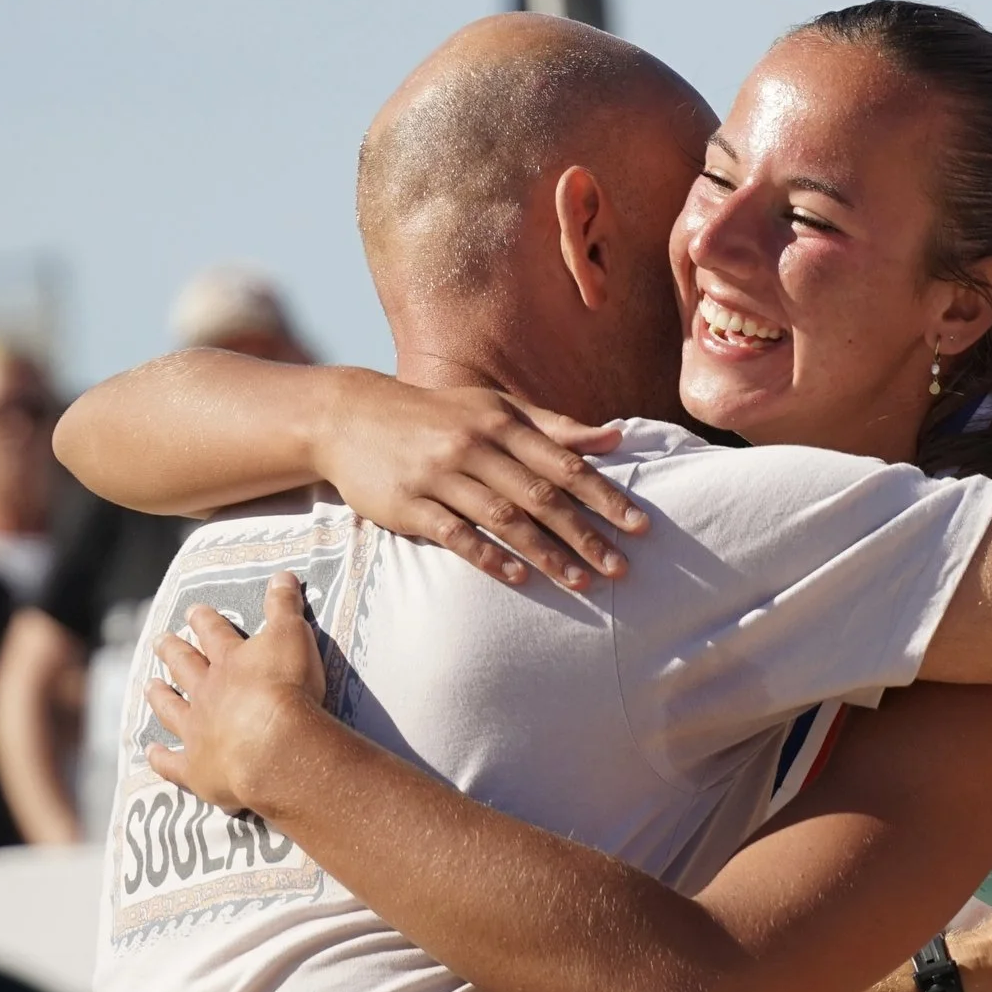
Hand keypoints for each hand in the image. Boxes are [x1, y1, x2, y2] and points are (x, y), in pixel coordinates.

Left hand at [145, 573, 335, 816]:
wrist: (275, 745)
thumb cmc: (288, 687)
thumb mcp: (293, 636)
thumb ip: (285, 606)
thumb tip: (282, 573)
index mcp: (230, 661)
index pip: (214, 634)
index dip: (205, 620)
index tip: (193, 609)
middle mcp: (207, 692)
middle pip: (185, 667)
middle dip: (174, 651)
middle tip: (160, 639)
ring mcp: (198, 731)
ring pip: (171, 709)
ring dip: (160, 696)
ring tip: (149, 685)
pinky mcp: (196, 768)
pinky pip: (172, 763)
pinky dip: (160, 759)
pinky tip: (150, 752)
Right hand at [319, 374, 647, 590]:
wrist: (351, 417)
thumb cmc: (437, 416)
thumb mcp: (493, 409)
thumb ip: (554, 427)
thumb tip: (616, 437)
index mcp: (501, 422)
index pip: (564, 463)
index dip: (605, 495)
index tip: (640, 525)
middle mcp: (475, 446)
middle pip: (541, 495)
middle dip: (585, 533)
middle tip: (620, 566)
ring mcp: (440, 475)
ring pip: (504, 518)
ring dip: (547, 553)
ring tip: (582, 582)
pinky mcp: (409, 504)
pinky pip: (455, 534)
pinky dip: (489, 555)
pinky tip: (519, 576)